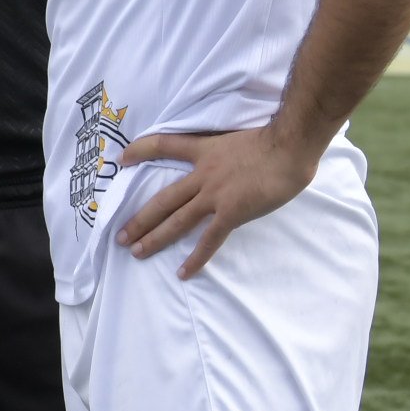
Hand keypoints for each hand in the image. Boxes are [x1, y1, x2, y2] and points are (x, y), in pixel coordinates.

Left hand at [114, 124, 324, 280]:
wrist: (290, 147)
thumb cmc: (273, 140)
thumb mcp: (238, 138)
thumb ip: (226, 152)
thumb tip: (228, 164)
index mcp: (204, 150)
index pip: (165, 145)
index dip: (142, 150)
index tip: (122, 158)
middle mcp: (203, 174)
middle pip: (163, 199)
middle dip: (140, 218)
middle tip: (120, 235)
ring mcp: (215, 195)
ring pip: (177, 220)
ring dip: (155, 238)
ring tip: (136, 253)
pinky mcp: (231, 212)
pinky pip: (209, 239)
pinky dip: (196, 258)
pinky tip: (183, 272)